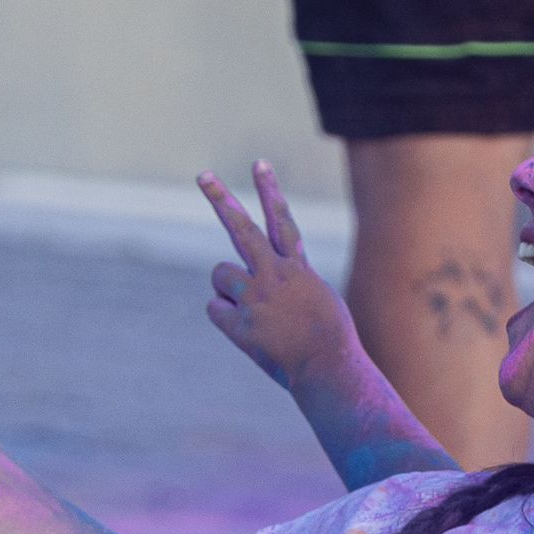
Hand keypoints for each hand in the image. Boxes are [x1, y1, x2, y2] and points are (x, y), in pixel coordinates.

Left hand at [198, 161, 355, 391]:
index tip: (259, 164)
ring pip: (219, 273)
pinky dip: (226, 319)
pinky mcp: (240, 323)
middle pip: (241, 228)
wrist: (328, 369)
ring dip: (227, 289)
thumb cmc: (330, 341)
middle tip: (204, 176)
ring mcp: (255, 297)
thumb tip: (263, 279)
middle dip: (221, 199)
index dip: (270, 190)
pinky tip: (248, 333)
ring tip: (254, 312)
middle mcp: (274, 274)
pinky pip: (214, 309)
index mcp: (296, 268)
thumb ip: (292, 282)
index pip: (281, 220)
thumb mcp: (320, 300)